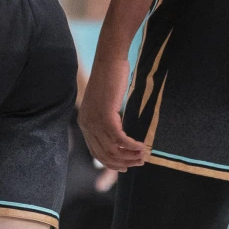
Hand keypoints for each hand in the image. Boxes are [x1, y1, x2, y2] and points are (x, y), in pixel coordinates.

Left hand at [77, 51, 145, 171]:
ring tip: (143, 155)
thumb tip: (118, 135)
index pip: (96, 152)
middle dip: (123, 162)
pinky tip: (142, 146)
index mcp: (85, 122)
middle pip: (104, 154)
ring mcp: (95, 121)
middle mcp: (86, 124)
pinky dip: (132, 146)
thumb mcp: (106, 104)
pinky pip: (120, 139)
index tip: (125, 167)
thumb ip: (108, 119)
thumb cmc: (110, 79)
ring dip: (130, 155)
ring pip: (112, 149)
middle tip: (139, 162)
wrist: (109, 60)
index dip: (111, 163)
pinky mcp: (105, 116)